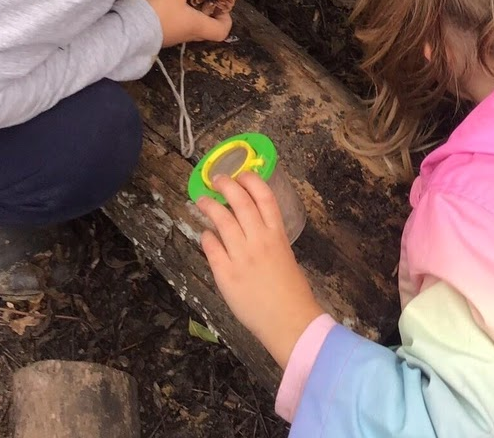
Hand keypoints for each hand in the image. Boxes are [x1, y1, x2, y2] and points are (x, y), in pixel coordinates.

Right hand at [144, 0, 231, 46]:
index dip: (226, 18)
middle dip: (210, 11)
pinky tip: (173, 0)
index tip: (220, 3)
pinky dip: (182, 14)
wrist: (127, 30)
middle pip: (208, 28)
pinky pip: (179, 25)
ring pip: (193, 26)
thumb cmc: (157, 11)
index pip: (222, 31)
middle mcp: (189, 35)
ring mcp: (175, 36)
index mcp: (198, 26)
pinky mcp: (162, 34)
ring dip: (195, 11)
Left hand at [198, 174, 322, 369]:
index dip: (252, 180)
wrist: (288, 320)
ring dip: (210, 207)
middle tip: (217, 179)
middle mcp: (259, 239)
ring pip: (222, 221)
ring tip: (202, 200)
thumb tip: (248, 224)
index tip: (242, 173)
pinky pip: (212, 248)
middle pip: (240, 202)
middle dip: (227, 186)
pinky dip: (207, 237)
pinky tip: (205, 235)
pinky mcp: (226, 274)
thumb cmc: (291, 290)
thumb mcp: (285, 254)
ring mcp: (241, 256)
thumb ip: (268, 237)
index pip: (264, 196)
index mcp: (278, 234)